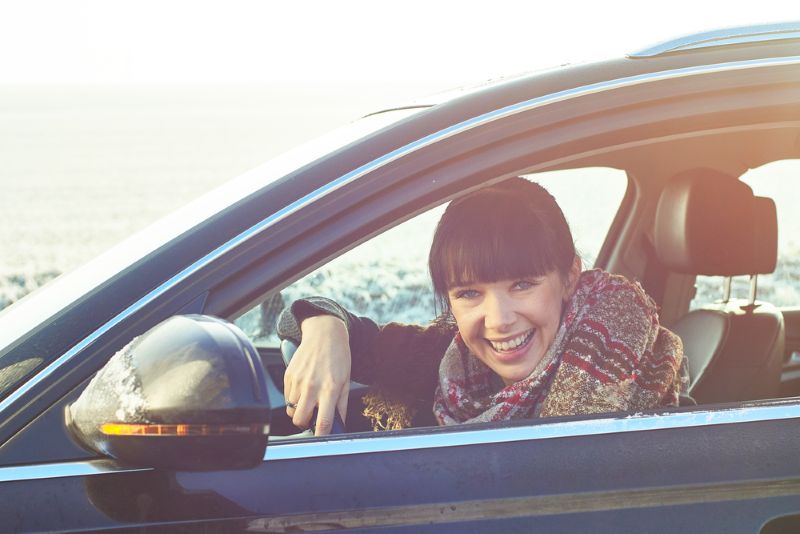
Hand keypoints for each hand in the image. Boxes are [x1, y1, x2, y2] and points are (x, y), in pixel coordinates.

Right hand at [283, 315, 350, 435]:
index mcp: (329, 389)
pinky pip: (286, 397)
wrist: (324, 334)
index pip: (323, 422)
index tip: (321, 438)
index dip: (321, 435)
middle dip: (305, 424)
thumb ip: (342, 405)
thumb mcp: (346, 381)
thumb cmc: (338, 357)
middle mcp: (312, 386)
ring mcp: (298, 381)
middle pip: (299, 420)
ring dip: (298, 409)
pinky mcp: (288, 375)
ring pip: (291, 409)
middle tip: (312, 418)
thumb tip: (340, 424)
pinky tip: (303, 389)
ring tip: (308, 400)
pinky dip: (293, 398)